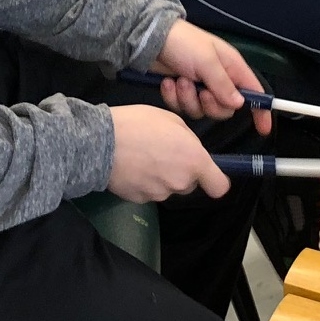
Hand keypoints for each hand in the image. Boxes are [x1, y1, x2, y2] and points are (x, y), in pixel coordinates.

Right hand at [107, 104, 229, 201]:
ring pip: (169, 188)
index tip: (208, 173)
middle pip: (190, 184)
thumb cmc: (138, 123)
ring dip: (162, 177)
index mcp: (194, 161)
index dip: (215, 180)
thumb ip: (188, 140)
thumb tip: (188, 152)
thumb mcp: (171, 120)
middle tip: (164, 153)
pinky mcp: (140, 200)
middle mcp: (180, 182)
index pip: (219, 187)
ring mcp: (159, 194)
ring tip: (144, 157)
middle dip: (182, 171)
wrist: (100, 142)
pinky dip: (145, 183)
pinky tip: (132, 167)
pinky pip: (150, 192)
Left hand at [149, 20, 270, 132]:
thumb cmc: (184, 43)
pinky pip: (183, 107)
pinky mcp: (182, 92)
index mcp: (232, 68)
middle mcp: (219, 80)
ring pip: (202, 110)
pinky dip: (174, 97)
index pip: (254, 92)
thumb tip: (240, 104)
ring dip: (188, 98)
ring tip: (180, 80)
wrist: (152, 39)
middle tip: (200, 91)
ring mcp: (200, 87)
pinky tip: (168, 83)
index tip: (263, 129)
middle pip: (225, 109)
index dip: (261, 110)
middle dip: (210, 104)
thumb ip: (223, 84)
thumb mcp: (206, 61)